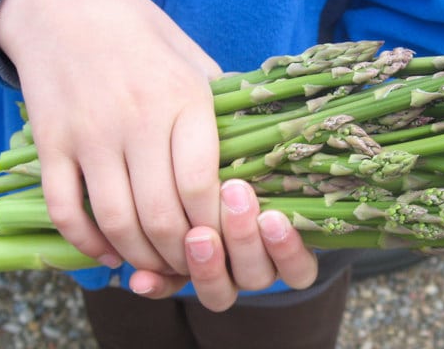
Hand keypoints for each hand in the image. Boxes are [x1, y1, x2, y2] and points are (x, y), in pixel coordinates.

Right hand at [0, 0, 220, 274]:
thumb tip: (255, 162)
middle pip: (161, 215)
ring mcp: (89, 134)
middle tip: (191, 263)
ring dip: (140, 255)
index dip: (216, 227)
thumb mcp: (197, 64)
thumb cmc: (145, 38)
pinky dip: (87, 242)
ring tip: (156, 262)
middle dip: (181, 254)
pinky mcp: (51, 143)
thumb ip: (222, 113)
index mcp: (184, 101)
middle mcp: (137, 121)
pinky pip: (66, 209)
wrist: (67, 7)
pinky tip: (109, 253)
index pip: (202, 185)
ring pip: (116, 220)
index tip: (224, 240)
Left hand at [127, 180, 318, 311]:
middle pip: (256, 278)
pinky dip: (158, 285)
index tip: (273, 216)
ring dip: (208, 266)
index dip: (287, 251)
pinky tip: (143, 277)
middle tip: (233, 195)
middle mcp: (255, 269)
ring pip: (220, 293)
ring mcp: (221, 275)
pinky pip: (171, 290)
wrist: (203, 150)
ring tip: (197, 233)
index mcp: (286, 251)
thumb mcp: (270, 169)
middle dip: (243, 239)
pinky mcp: (180, 274)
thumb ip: (287, 176)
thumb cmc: (252, 162)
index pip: (299, 271)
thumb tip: (289, 194)